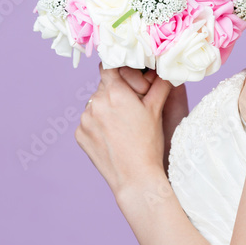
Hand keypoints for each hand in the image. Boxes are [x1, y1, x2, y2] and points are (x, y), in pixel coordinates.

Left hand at [75, 63, 174, 196]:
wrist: (135, 178)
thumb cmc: (149, 143)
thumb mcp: (156, 110)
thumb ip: (159, 84)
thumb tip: (165, 67)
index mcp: (114, 92)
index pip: (109, 66)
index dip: (120, 71)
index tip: (127, 79)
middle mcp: (95, 102)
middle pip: (103, 86)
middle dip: (115, 92)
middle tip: (130, 108)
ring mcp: (85, 119)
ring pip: (95, 104)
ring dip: (106, 108)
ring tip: (122, 126)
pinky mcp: (79, 134)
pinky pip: (88, 121)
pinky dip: (98, 125)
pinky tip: (112, 136)